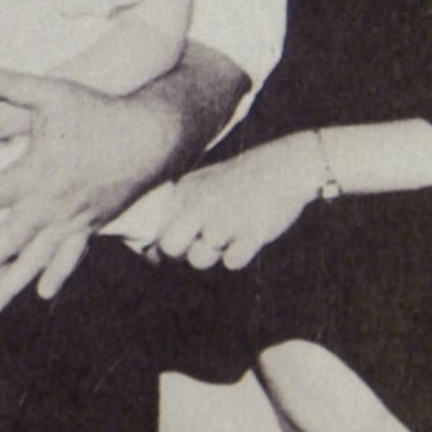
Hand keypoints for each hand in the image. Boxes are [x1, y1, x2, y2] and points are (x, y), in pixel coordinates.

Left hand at [0, 63, 186, 310]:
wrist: (151, 137)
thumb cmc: (99, 112)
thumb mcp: (52, 92)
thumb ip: (9, 83)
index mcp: (36, 175)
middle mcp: (51, 206)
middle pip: (6, 244)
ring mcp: (73, 220)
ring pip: (35, 261)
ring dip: (8, 286)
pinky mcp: (91, 224)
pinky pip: (70, 257)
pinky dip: (55, 276)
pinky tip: (42, 294)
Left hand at [157, 133, 323, 269]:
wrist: (280, 168)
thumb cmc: (234, 185)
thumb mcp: (198, 187)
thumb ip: (174, 216)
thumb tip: (151, 256)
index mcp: (183, 191)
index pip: (154, 227)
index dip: (160, 245)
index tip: (178, 245)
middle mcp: (199, 204)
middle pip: (169, 247)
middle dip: (181, 253)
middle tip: (201, 243)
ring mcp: (225, 218)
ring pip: (198, 259)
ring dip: (210, 255)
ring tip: (226, 237)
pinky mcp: (252, 232)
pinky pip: (232, 263)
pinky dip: (236, 257)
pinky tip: (243, 241)